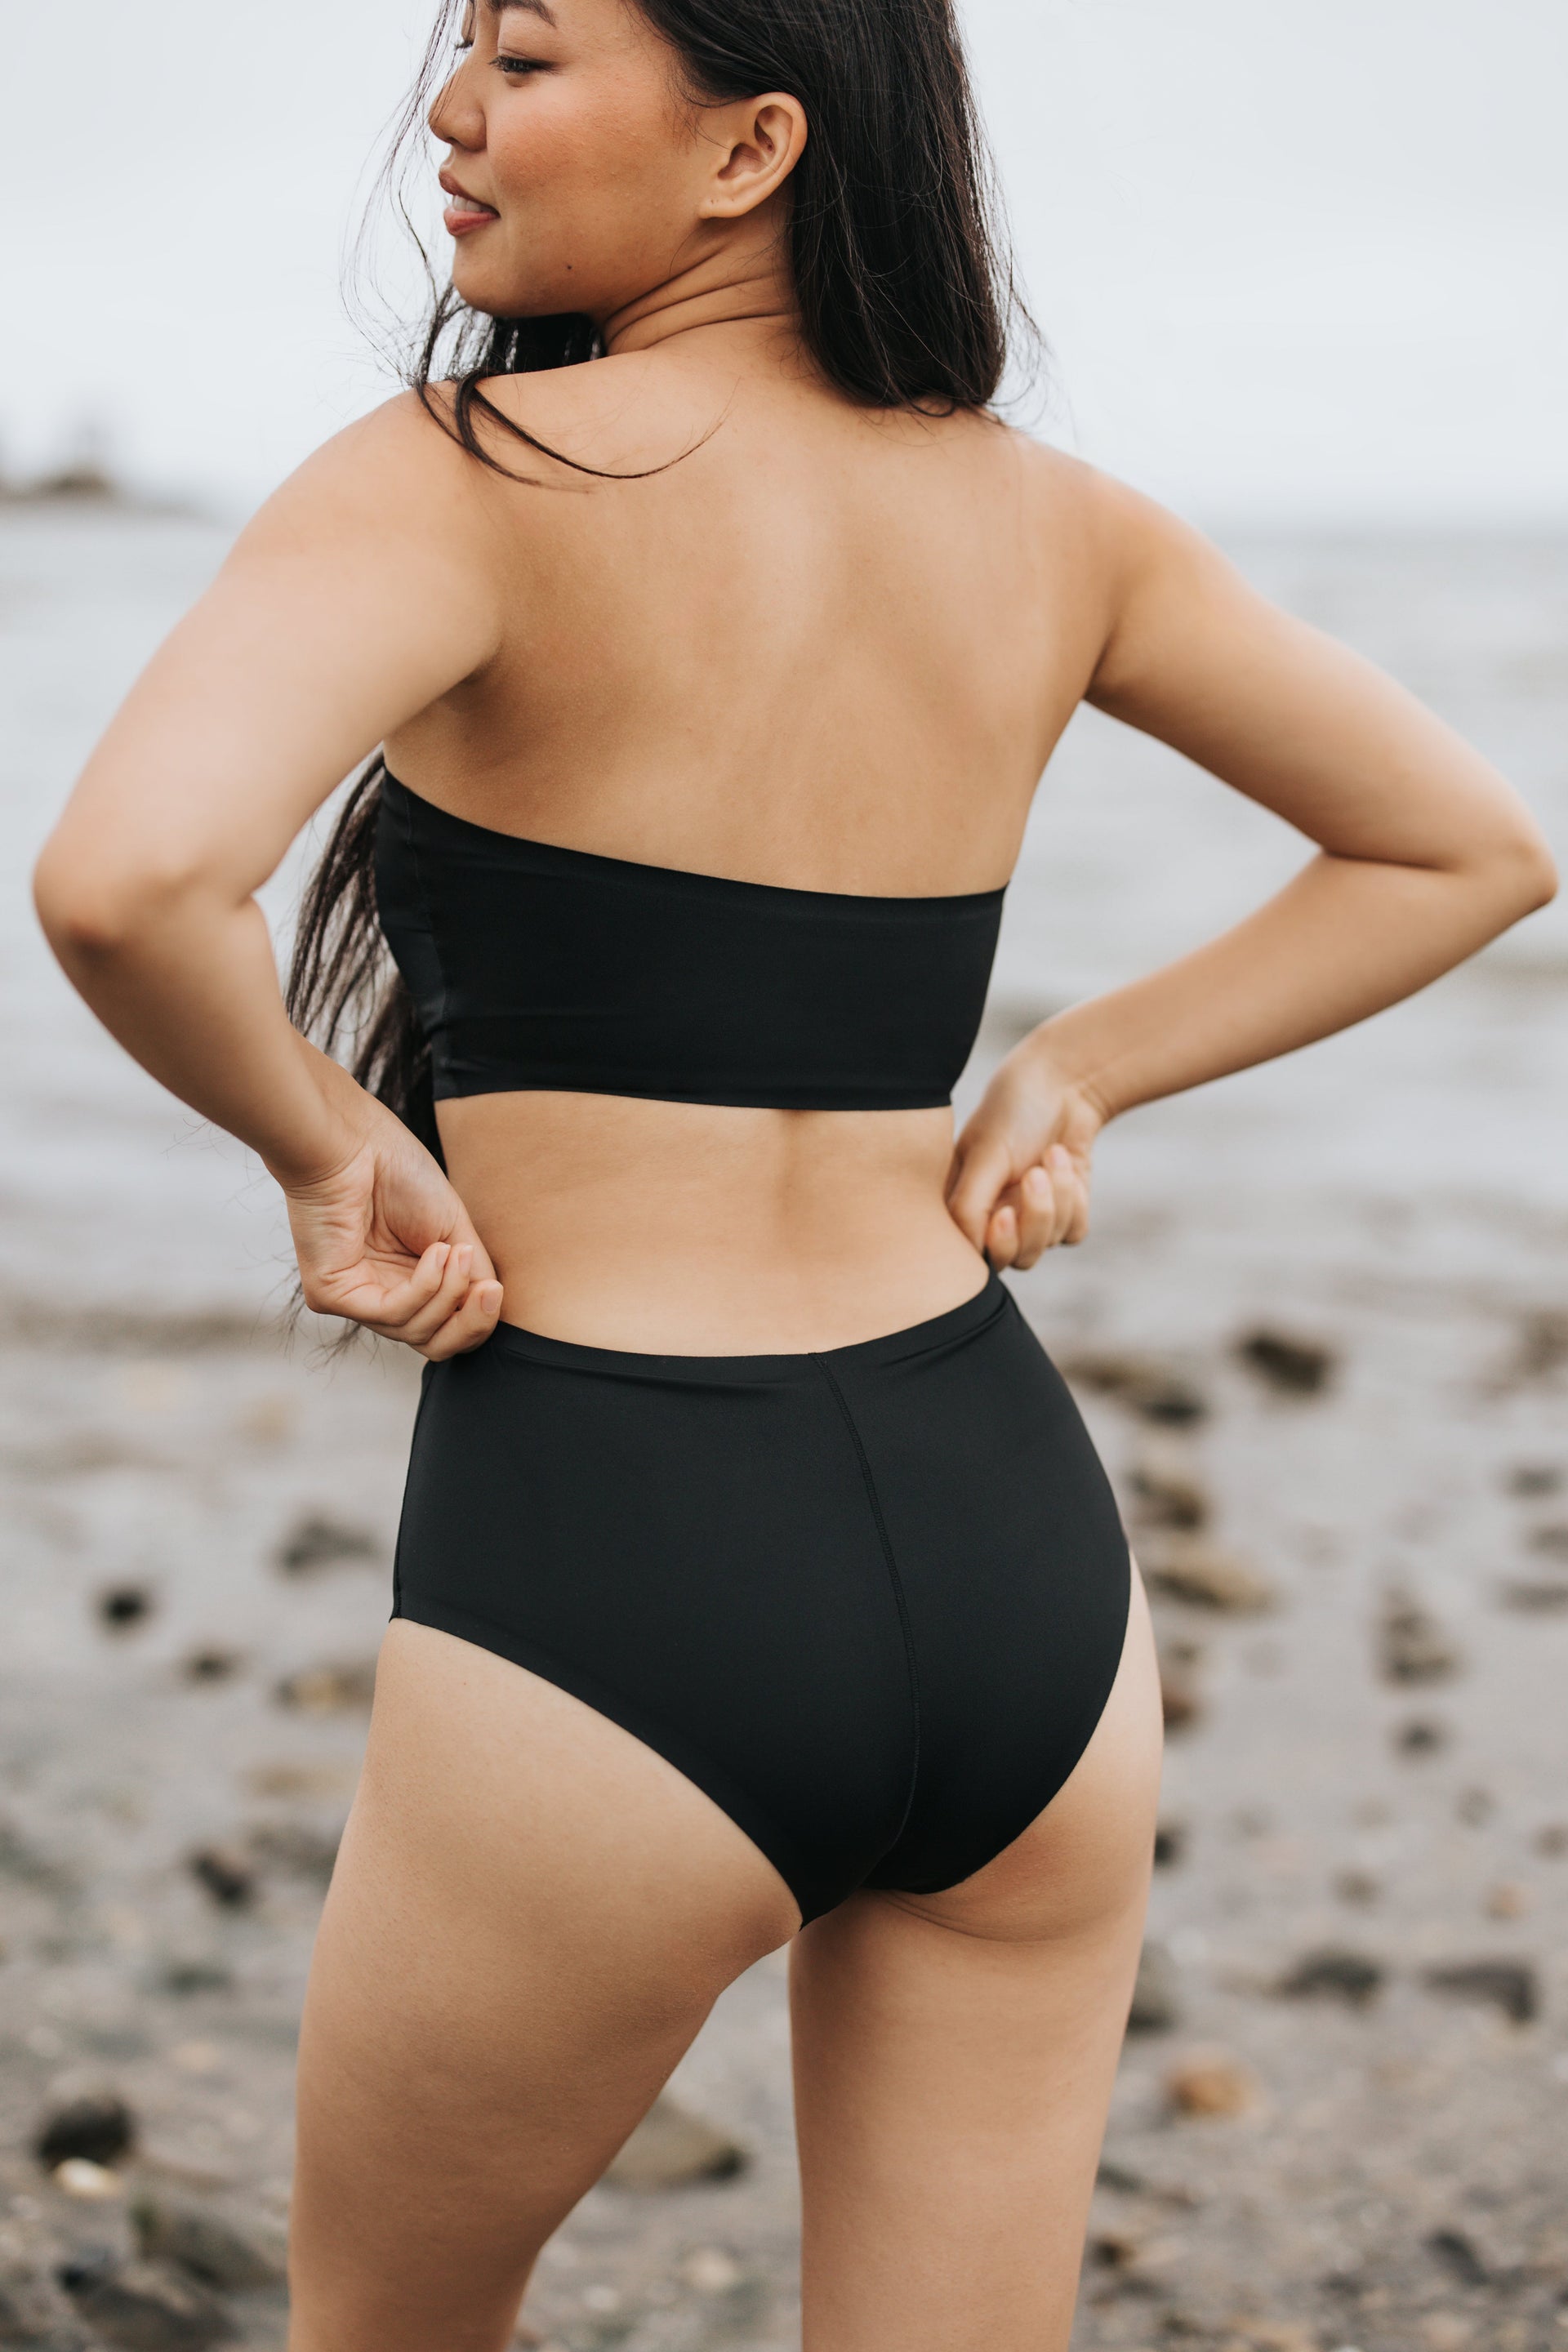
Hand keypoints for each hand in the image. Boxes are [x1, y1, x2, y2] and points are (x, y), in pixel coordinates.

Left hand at [279, 1102, 502, 1358]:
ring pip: (417, 1332)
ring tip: (452, 1251)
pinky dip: (424, 1287)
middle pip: (434, 1344)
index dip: (477, 1321)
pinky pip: (392, 1314)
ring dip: (448, 1292)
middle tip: (488, 1290)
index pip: (447, 1329)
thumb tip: (492, 1311)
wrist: (355, 1143)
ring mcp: (354, 1299)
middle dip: (469, 1323)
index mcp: (408, 1282)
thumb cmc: (399, 1173)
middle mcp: (380, 1296)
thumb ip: (471, 1275)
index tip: (495, 1290)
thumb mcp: (453, 1232)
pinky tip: (436, 1253)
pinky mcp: (331, 1295)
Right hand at [946, 1042, 1106, 1270]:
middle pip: (1016, 1258)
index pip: (973, 1256)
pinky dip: (1077, 1201)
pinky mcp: (1063, 1214)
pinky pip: (1073, 1233)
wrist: (1064, 1086)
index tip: (1004, 1211)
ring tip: (1052, 1155)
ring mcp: (1029, 1219)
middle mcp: (992, 1218)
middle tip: (1035, 1174)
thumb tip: (969, 1253)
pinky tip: (1066, 1164)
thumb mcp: (983, 1157)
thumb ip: (966, 1207)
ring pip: (1048, 1244)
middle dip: (1034, 1217)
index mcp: (960, 1206)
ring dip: (1059, 1198)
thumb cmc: (1012, 1115)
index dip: (994, 1243)